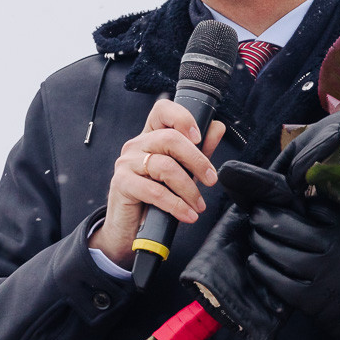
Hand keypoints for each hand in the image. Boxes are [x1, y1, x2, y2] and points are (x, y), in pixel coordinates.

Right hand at [90, 99, 224, 266]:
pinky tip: (187, 215)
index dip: (182, 118)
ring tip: (198, 205)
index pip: (162, 110)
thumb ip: (198, 151)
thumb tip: (217, 128)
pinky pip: (154, 191)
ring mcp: (126, 163)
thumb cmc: (153, 199)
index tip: (199, 138)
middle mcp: (136, 146)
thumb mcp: (181, 173)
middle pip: (170, 139)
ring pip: (165, 166)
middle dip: (197, 160)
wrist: (128, 229)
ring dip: (188, 188)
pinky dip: (175, 205)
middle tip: (211, 180)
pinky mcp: (121, 183)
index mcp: (150, 138)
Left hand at [179, 111, 339, 339]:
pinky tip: (255, 260)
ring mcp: (323, 276)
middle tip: (254, 215)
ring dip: (261, 243)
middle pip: (289, 229)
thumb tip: (295, 195)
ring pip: (281, 255)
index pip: (310, 208)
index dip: (284, 204)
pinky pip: (279, 281)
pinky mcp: (311, 299)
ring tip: (253, 235)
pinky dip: (263, 269)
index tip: (268, 200)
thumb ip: (330, 213)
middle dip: (265, 220)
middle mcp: (335, 250)